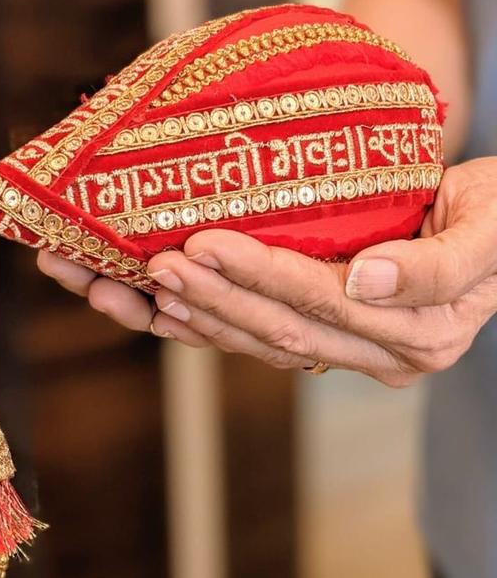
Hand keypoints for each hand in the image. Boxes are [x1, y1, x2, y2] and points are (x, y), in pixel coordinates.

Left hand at [38, 157, 496, 386]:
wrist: (495, 225)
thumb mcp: (493, 228)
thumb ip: (442, 265)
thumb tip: (370, 280)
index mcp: (416, 334)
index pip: (322, 304)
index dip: (260, 277)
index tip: (202, 243)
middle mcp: (372, 352)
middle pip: (274, 330)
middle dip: (208, 297)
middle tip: (148, 262)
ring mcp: (341, 348)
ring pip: (250, 340)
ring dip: (183, 315)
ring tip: (118, 286)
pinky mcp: (316, 333)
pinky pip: (248, 334)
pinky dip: (195, 321)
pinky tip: (145, 304)